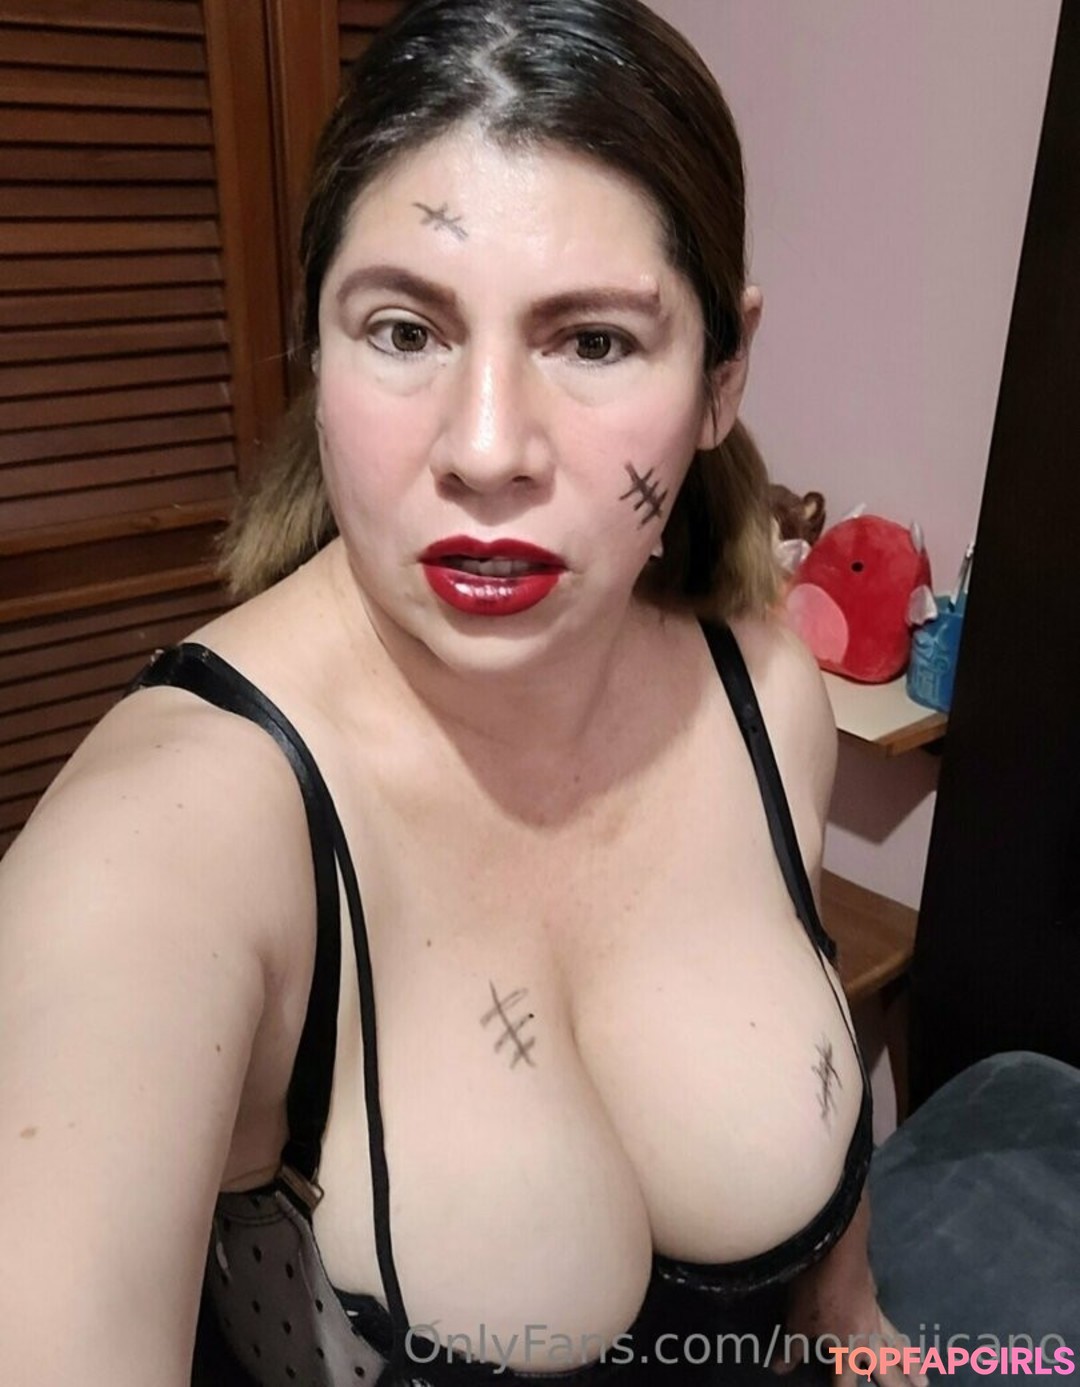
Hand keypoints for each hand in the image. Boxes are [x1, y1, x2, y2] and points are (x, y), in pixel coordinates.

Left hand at [768, 1195, 926, 1386]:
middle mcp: (867, 1340)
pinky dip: (902, 1339)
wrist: (838, 1250)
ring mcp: (876, 1319)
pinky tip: (905, 1340)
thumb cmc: (814, 1288)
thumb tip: (779, 1369)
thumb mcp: (797, 1319)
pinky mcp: (876, 1301)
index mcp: (847, 1349)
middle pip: (887, 1372)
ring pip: (897, 1349)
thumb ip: (791, 1347)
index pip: (846, 1383)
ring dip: (911, 1366)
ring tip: (924, 1381)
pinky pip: (892, 1327)